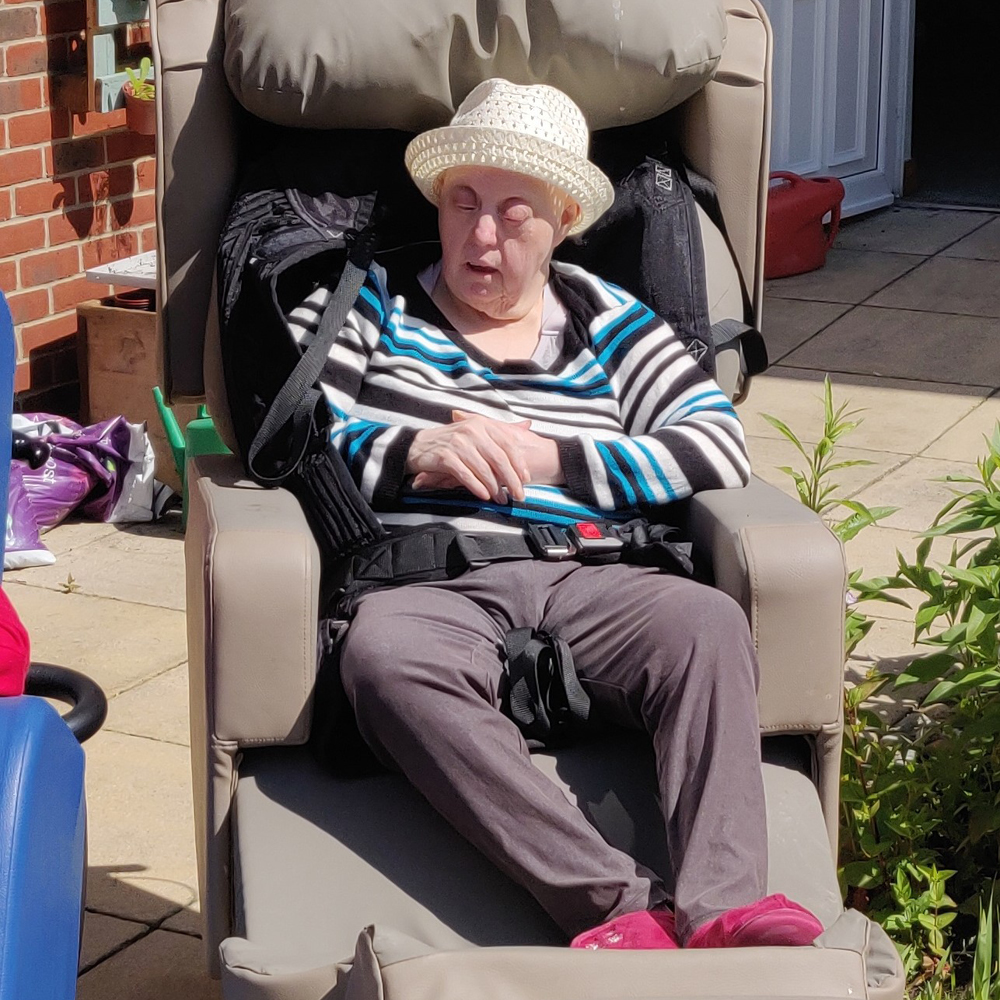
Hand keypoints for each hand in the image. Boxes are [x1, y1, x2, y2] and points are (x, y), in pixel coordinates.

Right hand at [406, 411, 561, 500]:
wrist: (418, 446)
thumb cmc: (451, 440)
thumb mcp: (477, 430)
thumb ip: (502, 430)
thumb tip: (527, 426)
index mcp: (482, 424)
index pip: (507, 444)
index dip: (519, 463)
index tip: (526, 479)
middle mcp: (472, 430)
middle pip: (499, 458)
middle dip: (511, 479)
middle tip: (518, 495)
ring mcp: (458, 443)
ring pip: (483, 468)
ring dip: (495, 487)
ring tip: (501, 499)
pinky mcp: (445, 456)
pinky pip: (466, 474)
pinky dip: (477, 486)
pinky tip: (484, 496)